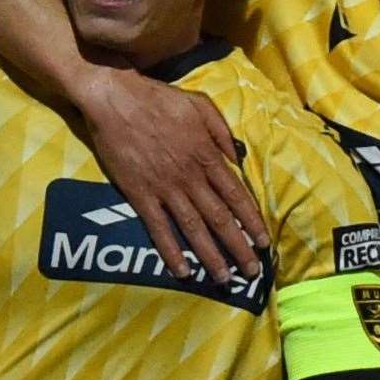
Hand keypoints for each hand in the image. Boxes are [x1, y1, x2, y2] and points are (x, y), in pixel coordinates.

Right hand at [73, 66, 270, 282]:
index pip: (236, 195)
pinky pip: (159, 229)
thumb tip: (238, 159)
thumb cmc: (159, 100)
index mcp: (207, 154)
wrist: (115, 99)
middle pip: (220, 218)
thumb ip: (222, 132)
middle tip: (252, 271)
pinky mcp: (140, 195)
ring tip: (224, 279)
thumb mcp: (200, 105)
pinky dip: (171, 251)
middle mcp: (190, 176)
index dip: (252, 220)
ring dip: (211, 257)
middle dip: (238, 247)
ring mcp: (165, 188)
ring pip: (194, 228)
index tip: (263, 242)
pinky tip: (182, 271)